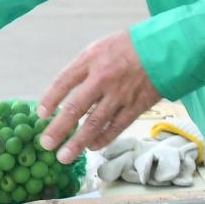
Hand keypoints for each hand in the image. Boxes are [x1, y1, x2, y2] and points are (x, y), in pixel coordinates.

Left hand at [37, 29, 159, 163]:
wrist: (164, 49)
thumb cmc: (126, 48)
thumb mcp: (99, 48)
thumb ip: (82, 70)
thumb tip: (64, 94)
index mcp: (90, 60)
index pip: (63, 82)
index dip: (50, 99)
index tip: (40, 115)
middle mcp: (103, 78)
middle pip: (75, 107)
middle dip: (58, 128)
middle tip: (45, 144)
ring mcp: (120, 94)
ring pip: (95, 123)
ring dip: (78, 142)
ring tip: (64, 156)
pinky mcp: (136, 106)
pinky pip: (116, 127)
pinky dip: (103, 139)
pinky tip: (91, 147)